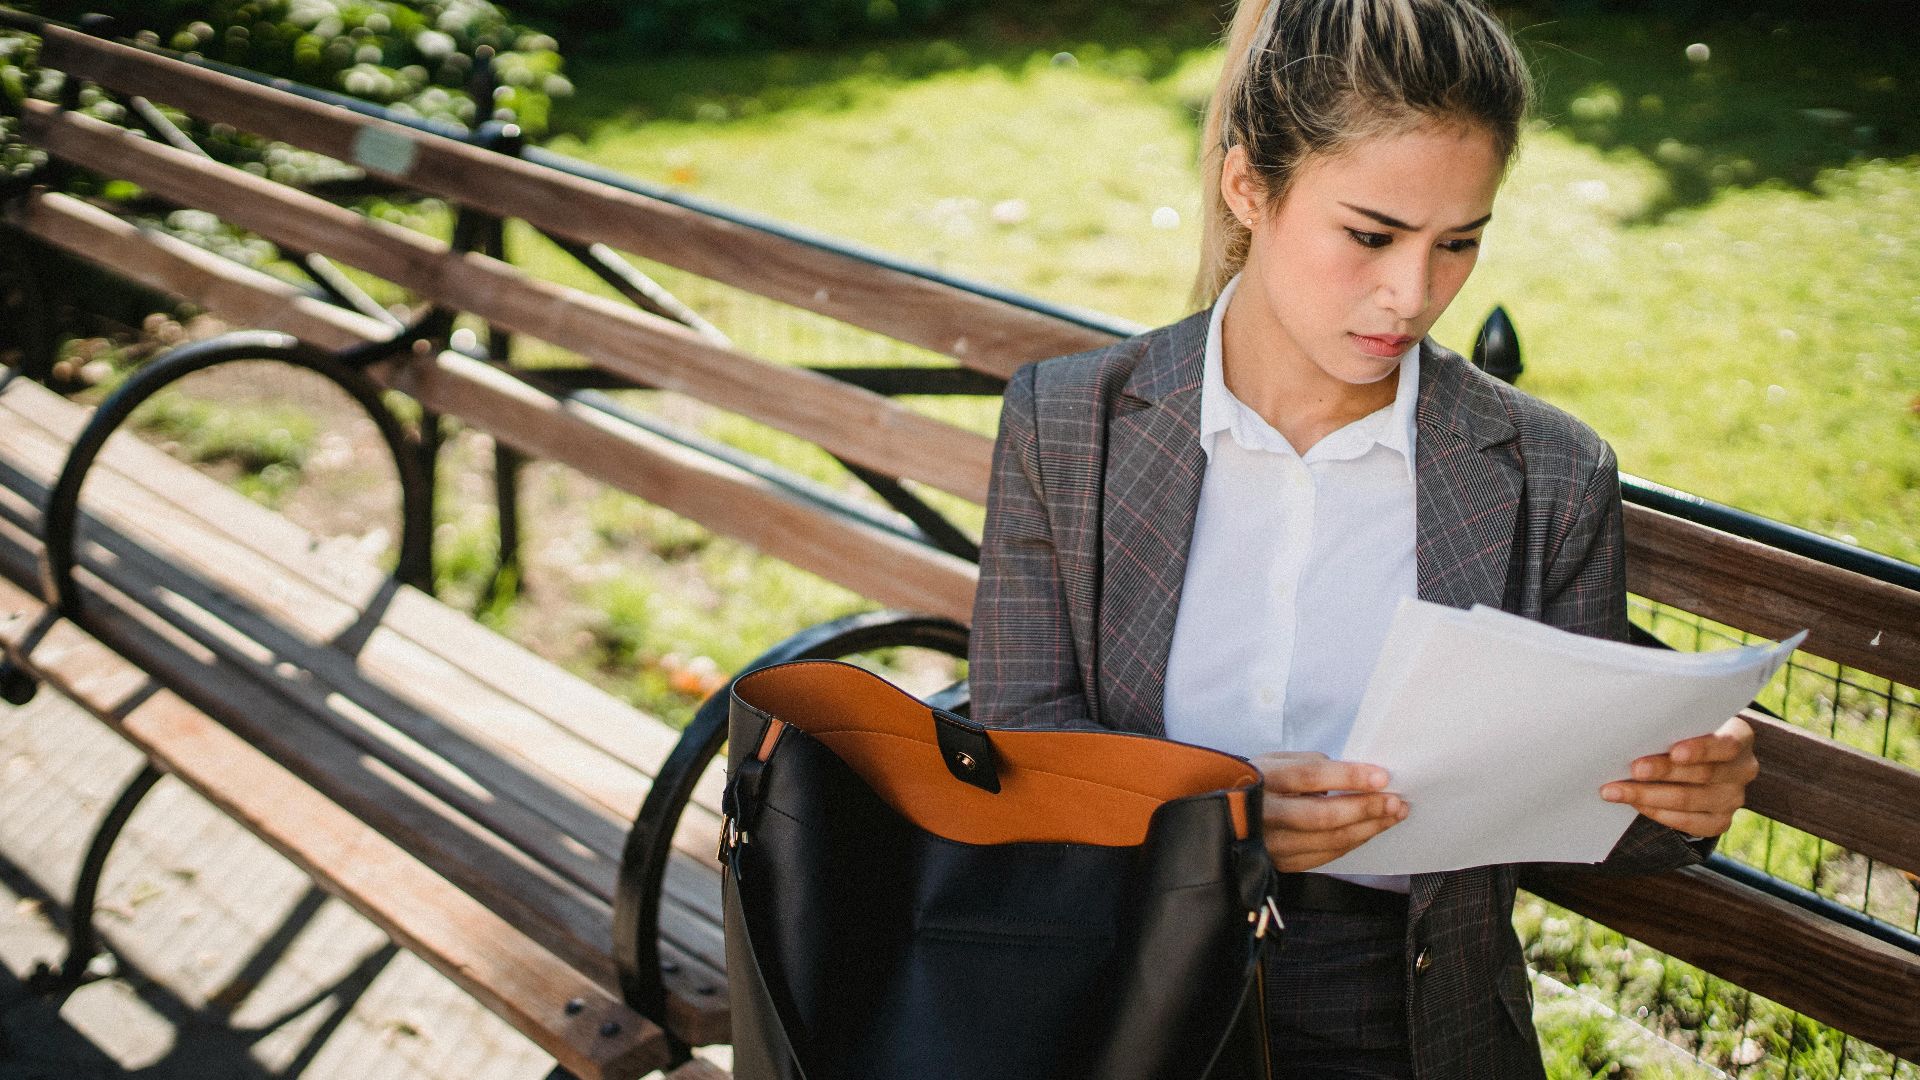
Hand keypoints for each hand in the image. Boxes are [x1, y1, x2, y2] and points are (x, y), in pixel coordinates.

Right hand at [1249, 751, 1406, 871]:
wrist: (1220, 818)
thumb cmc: (1254, 782)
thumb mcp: (1272, 761)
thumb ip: (1308, 764)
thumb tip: (1351, 773)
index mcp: (1263, 780)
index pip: (1310, 777)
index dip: (1348, 776)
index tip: (1381, 776)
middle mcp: (1266, 815)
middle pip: (1323, 815)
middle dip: (1365, 808)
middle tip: (1396, 801)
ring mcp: (1273, 844)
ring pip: (1328, 841)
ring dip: (1367, 828)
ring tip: (1393, 815)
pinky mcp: (1281, 863)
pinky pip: (1324, 856)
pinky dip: (1351, 843)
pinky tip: (1370, 830)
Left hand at [1600, 715, 1758, 837]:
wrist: (1698, 761)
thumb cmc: (1685, 732)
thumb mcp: (1687, 721)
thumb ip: (1672, 724)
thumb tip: (1630, 727)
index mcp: (1740, 737)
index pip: (1726, 744)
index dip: (1701, 750)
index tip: (1675, 751)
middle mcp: (1742, 770)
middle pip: (1703, 774)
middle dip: (1664, 772)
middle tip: (1633, 769)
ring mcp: (1733, 799)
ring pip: (1689, 801)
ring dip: (1648, 796)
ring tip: (1615, 790)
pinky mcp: (1720, 821)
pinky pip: (1687, 822)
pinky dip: (1656, 812)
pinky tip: (1634, 804)